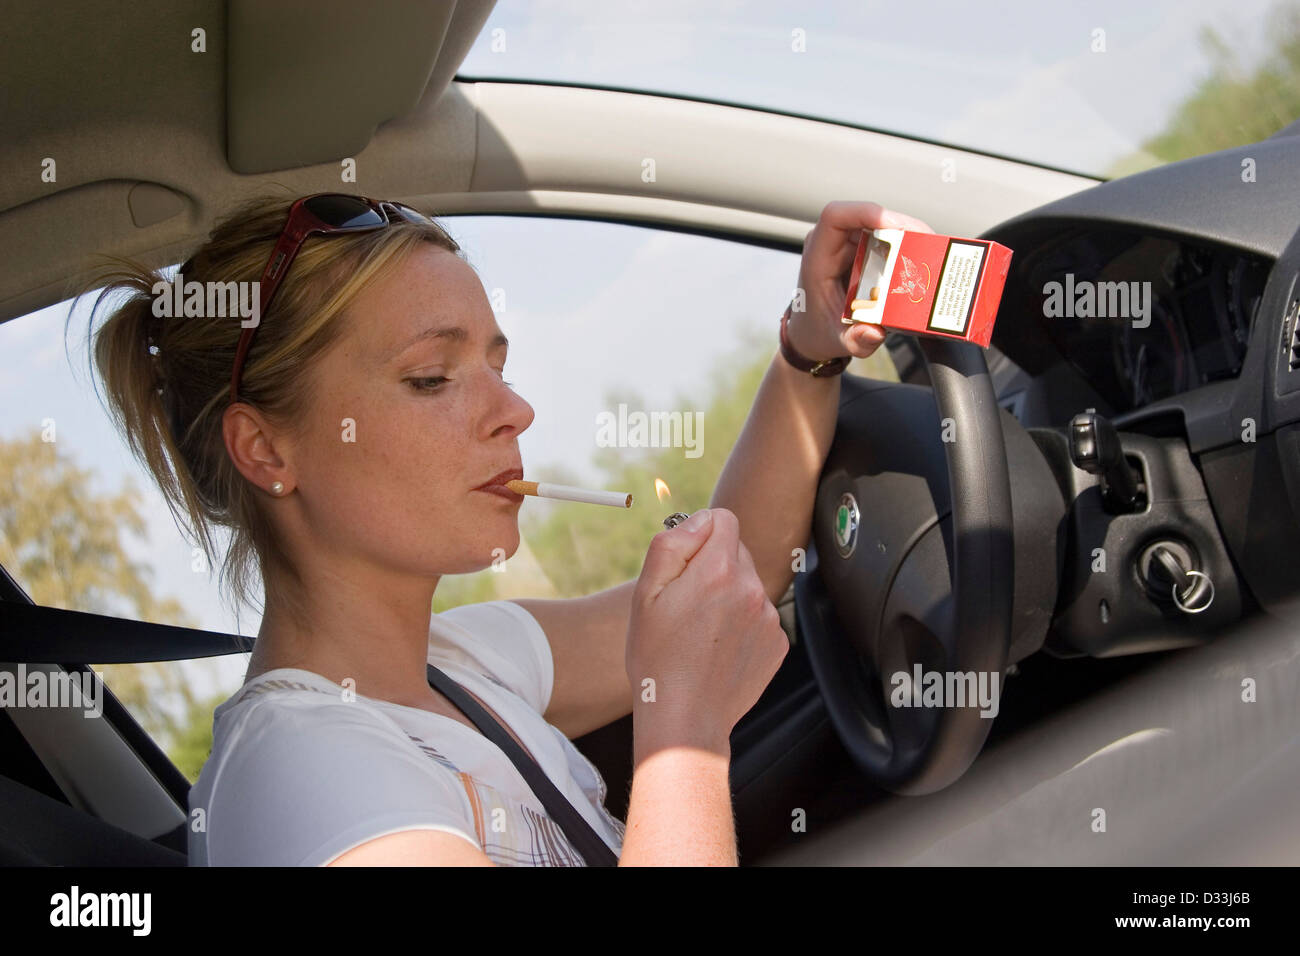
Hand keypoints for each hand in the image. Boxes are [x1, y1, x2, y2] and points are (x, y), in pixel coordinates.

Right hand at [625, 508, 788, 758]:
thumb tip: (697, 521)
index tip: (684, 562)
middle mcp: (752, 589)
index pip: (723, 519)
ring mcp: (768, 618)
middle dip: (712, 566)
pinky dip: (741, 624)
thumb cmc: (658, 658)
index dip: (699, 534)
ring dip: (728, 595)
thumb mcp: (645, 595)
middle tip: (686, 603)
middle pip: (736, 551)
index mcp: (719, 570)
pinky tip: (718, 648)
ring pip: (747, 585)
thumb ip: (671, 545)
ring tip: (700, 631)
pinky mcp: (777, 642)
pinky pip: (758, 615)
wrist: (685, 718)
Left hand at [787, 201, 933, 363]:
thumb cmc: (818, 331)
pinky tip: (921, 259)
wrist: (812, 333)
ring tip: (930, 252)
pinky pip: (886, 238)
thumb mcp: (837, 341)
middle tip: (928, 244)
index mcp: (818, 259)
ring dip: (907, 235)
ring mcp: (847, 245)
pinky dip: (905, 246)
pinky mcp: (862, 250)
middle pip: (867, 217)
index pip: (836, 217)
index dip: (866, 213)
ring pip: (881, 224)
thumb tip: (874, 332)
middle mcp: (832, 245)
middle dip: (901, 226)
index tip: (894, 227)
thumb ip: (855, 341)